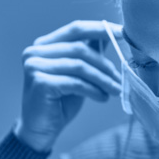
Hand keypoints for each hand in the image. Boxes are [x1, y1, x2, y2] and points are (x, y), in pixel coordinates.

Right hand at [15, 20, 123, 151]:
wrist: (41, 129)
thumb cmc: (61, 100)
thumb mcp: (79, 73)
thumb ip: (89, 53)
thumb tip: (111, 33)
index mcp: (45, 44)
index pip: (76, 29)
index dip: (101, 29)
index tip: (124, 33)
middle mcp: (35, 51)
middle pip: (80, 48)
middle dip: (105, 64)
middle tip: (120, 78)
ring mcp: (34, 66)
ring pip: (80, 66)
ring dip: (103, 79)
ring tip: (115, 90)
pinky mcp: (40, 82)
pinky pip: (76, 82)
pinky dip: (93, 90)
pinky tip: (102, 97)